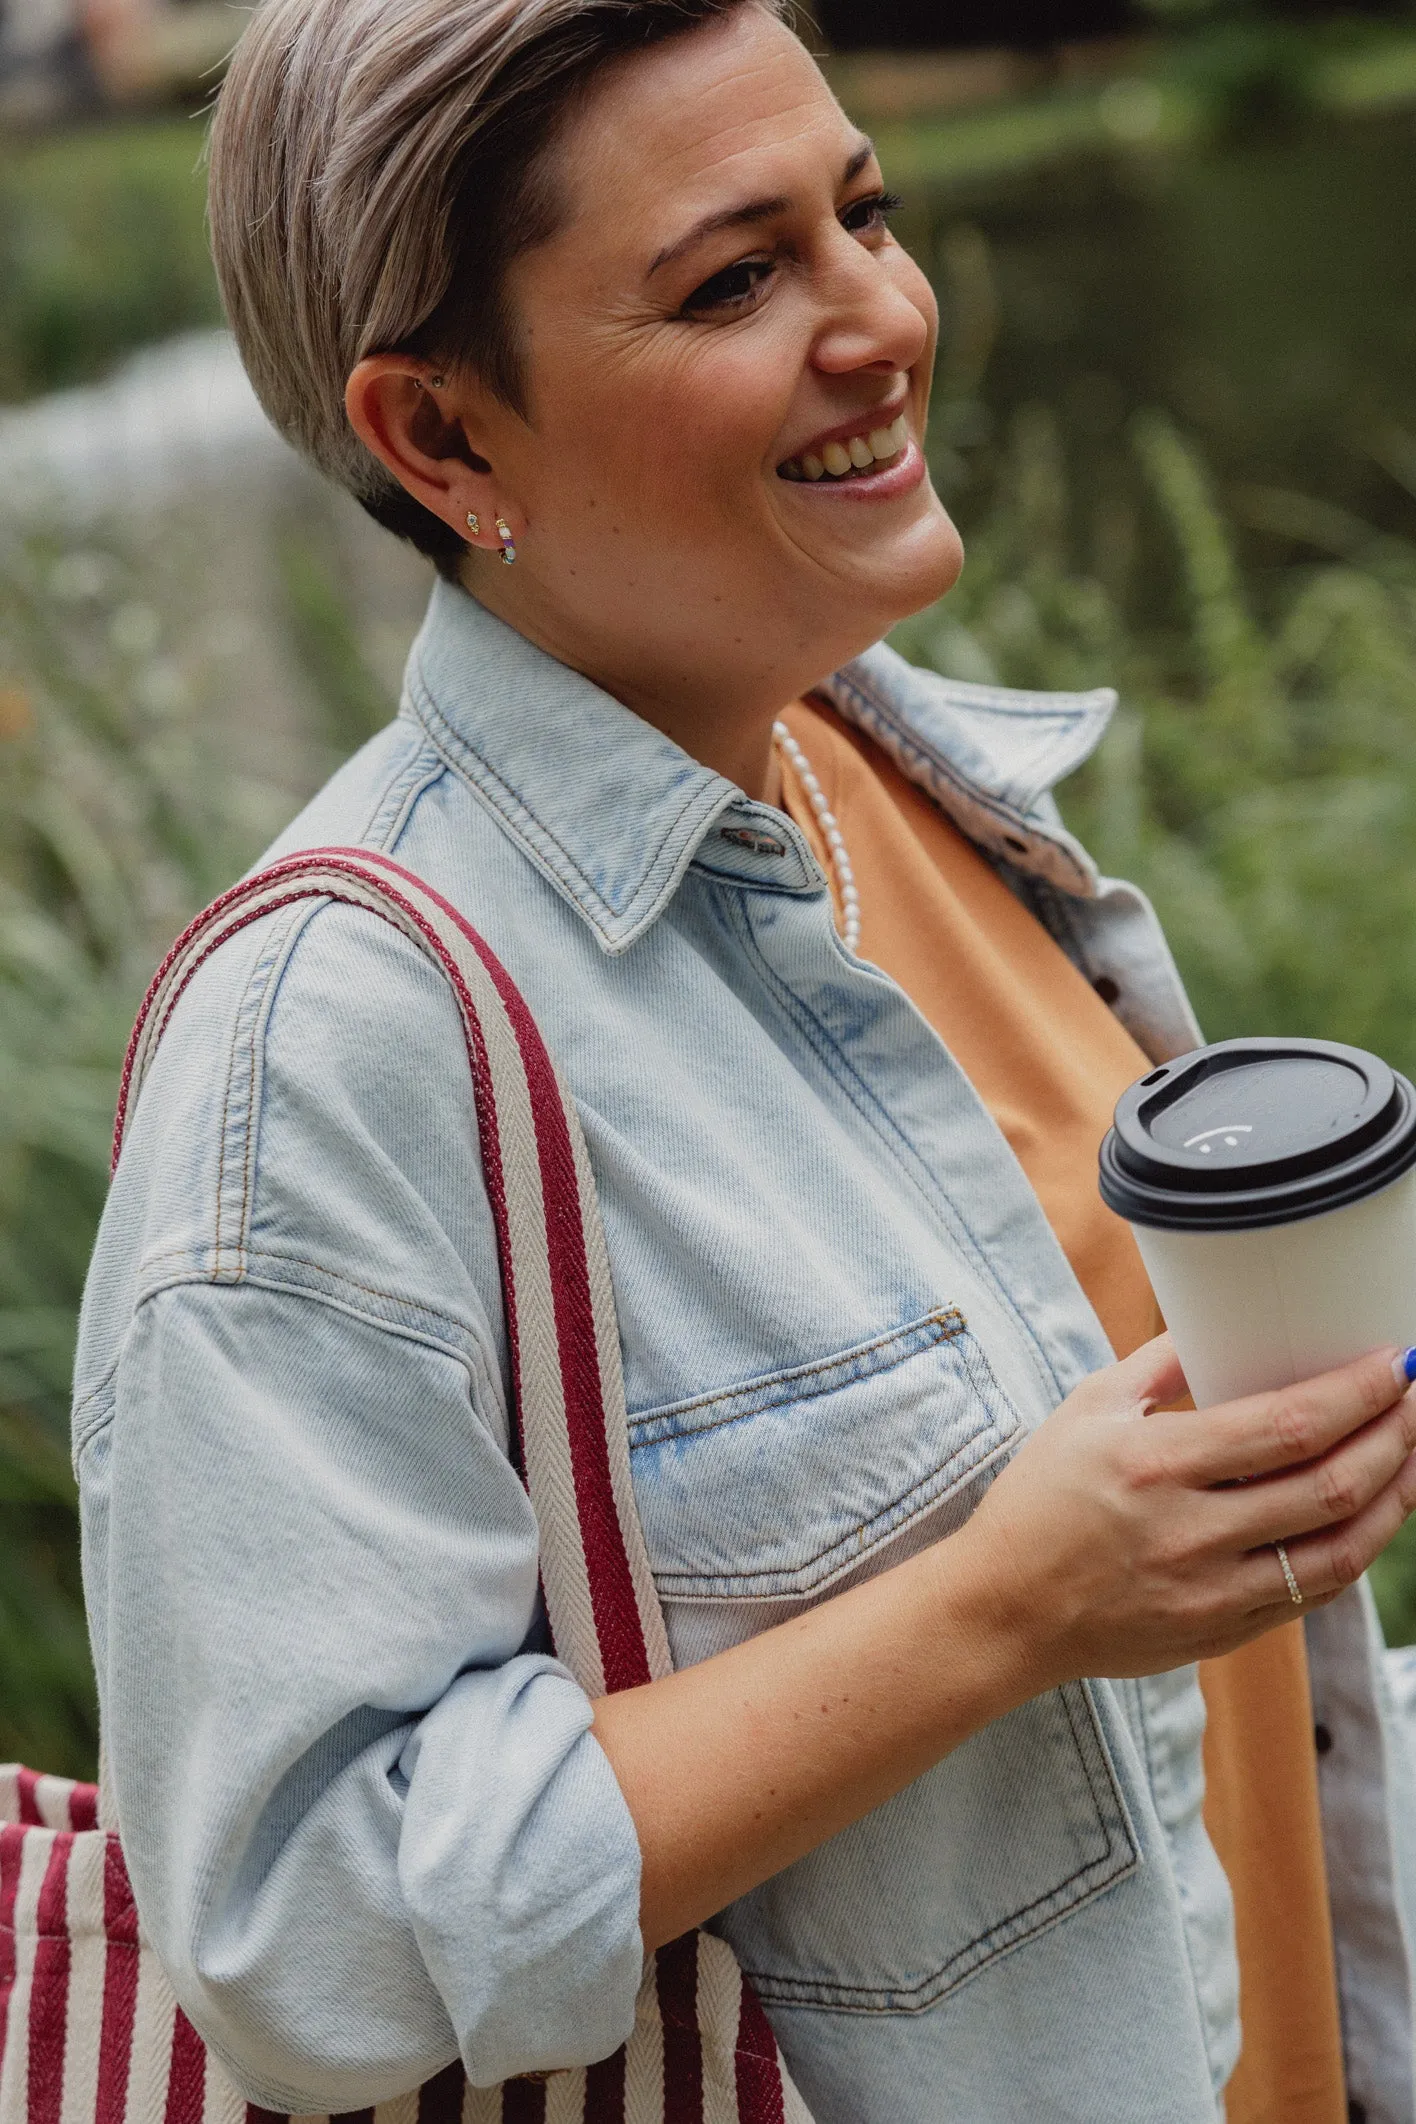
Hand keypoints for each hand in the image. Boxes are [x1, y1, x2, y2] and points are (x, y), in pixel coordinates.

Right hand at [963, 1334, 1415, 1686]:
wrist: (1005, 1610)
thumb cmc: (1040, 1501)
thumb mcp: (1085, 1410)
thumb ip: (1158, 1366)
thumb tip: (1219, 1324)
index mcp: (1156, 1464)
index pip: (1288, 1425)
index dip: (1357, 1392)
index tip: (1396, 1362)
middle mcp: (1192, 1531)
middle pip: (1330, 1485)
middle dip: (1394, 1436)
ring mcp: (1212, 1591)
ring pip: (1340, 1550)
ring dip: (1394, 1499)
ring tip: (1413, 1457)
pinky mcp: (1222, 1631)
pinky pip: (1312, 1592)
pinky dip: (1353, 1550)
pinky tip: (1369, 1516)